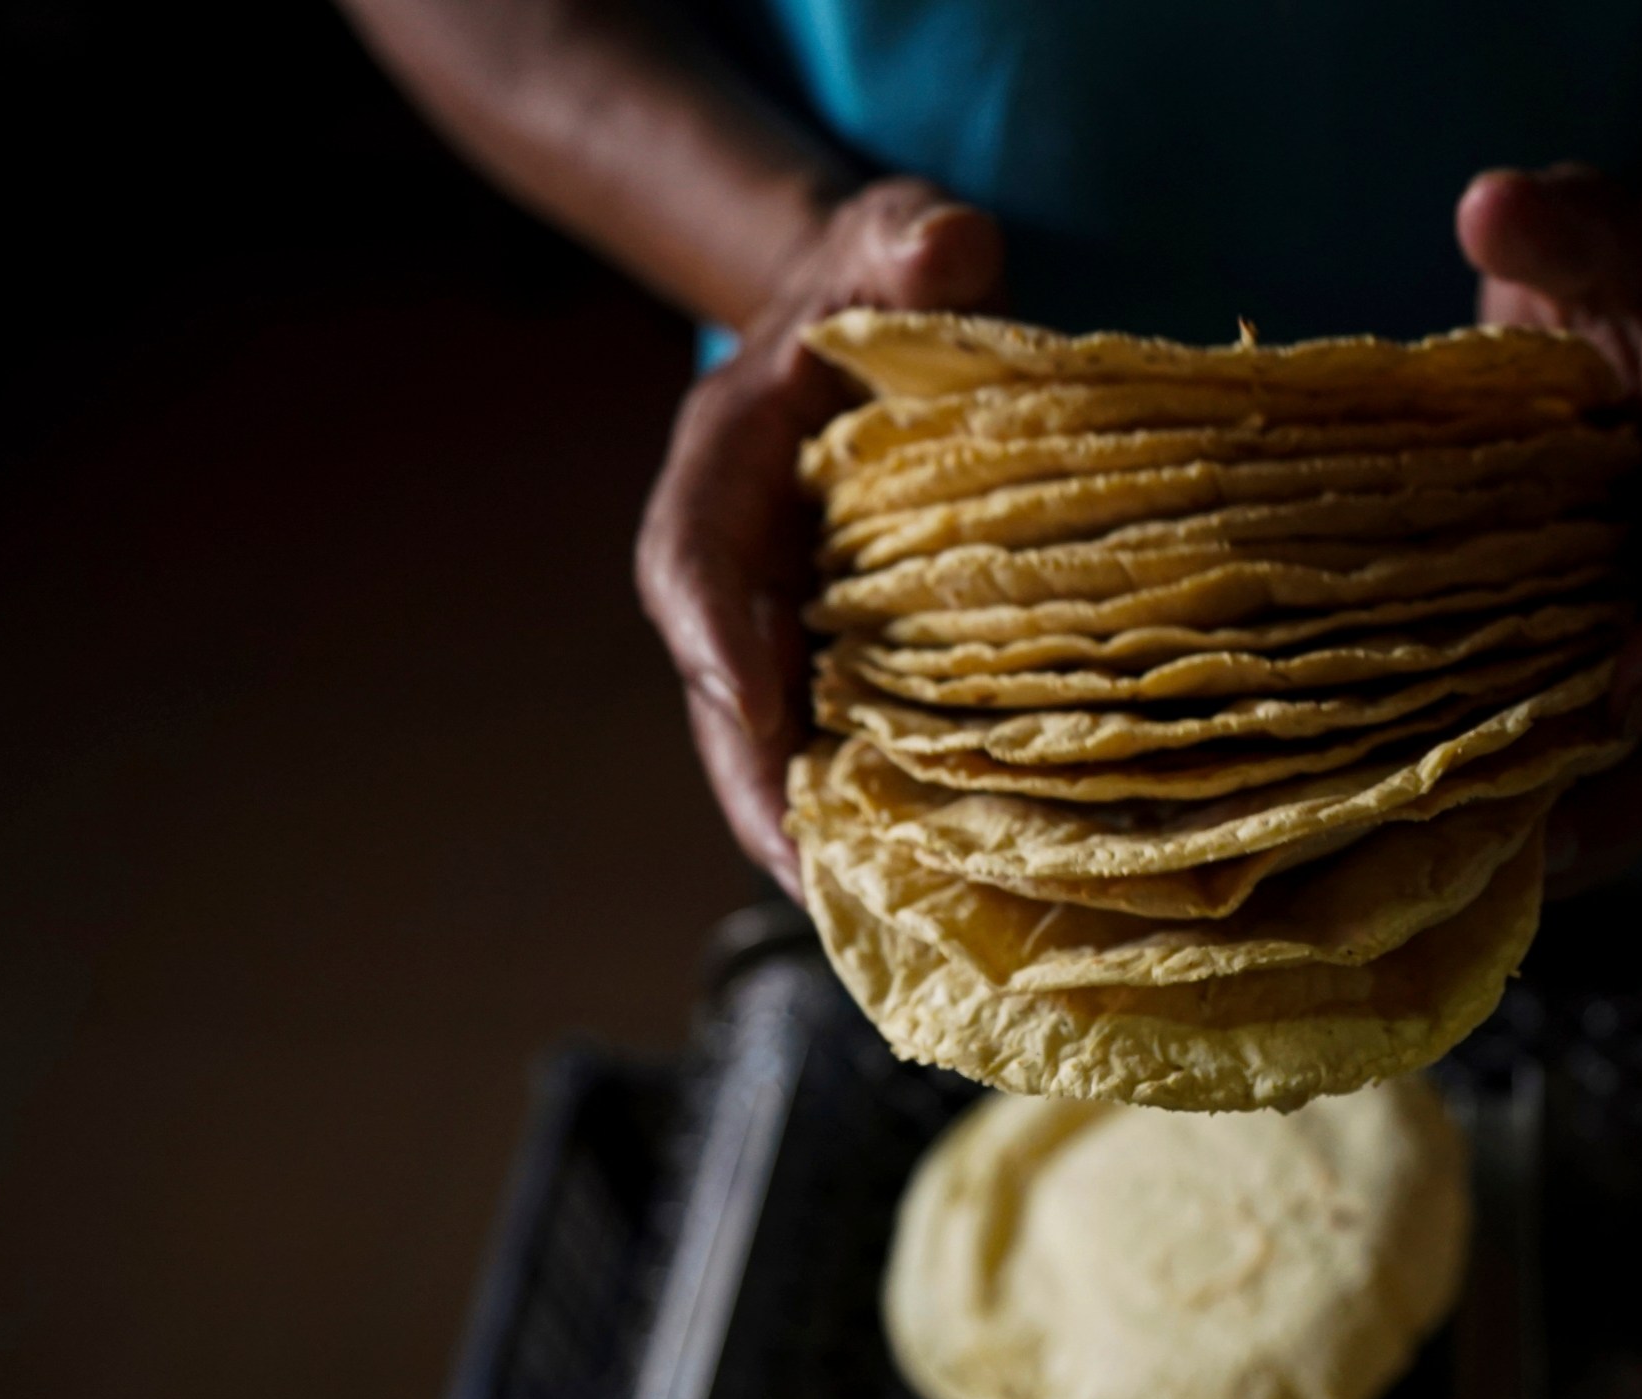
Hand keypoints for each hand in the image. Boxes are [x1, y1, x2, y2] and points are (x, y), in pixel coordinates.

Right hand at [636, 178, 1004, 895]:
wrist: (871, 308)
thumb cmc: (876, 274)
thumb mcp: (891, 237)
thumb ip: (910, 239)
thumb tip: (950, 246)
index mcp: (721, 465)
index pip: (691, 565)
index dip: (717, 645)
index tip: (753, 718)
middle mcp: (737, 561)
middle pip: (725, 696)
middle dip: (759, 796)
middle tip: (815, 885)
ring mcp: (785, 616)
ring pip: (779, 741)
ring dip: (818, 830)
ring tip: (881, 917)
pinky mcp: (843, 648)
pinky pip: (846, 738)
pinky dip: (880, 805)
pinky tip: (938, 872)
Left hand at [1457, 166, 1641, 893]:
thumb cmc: (1608, 275)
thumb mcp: (1586, 226)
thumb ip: (1553, 222)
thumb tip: (1490, 208)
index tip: (1625, 696)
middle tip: (1553, 846)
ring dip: (1605, 819)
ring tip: (1517, 881)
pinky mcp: (1624, 643)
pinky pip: (1616, 743)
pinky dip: (1567, 801)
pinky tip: (1492, 855)